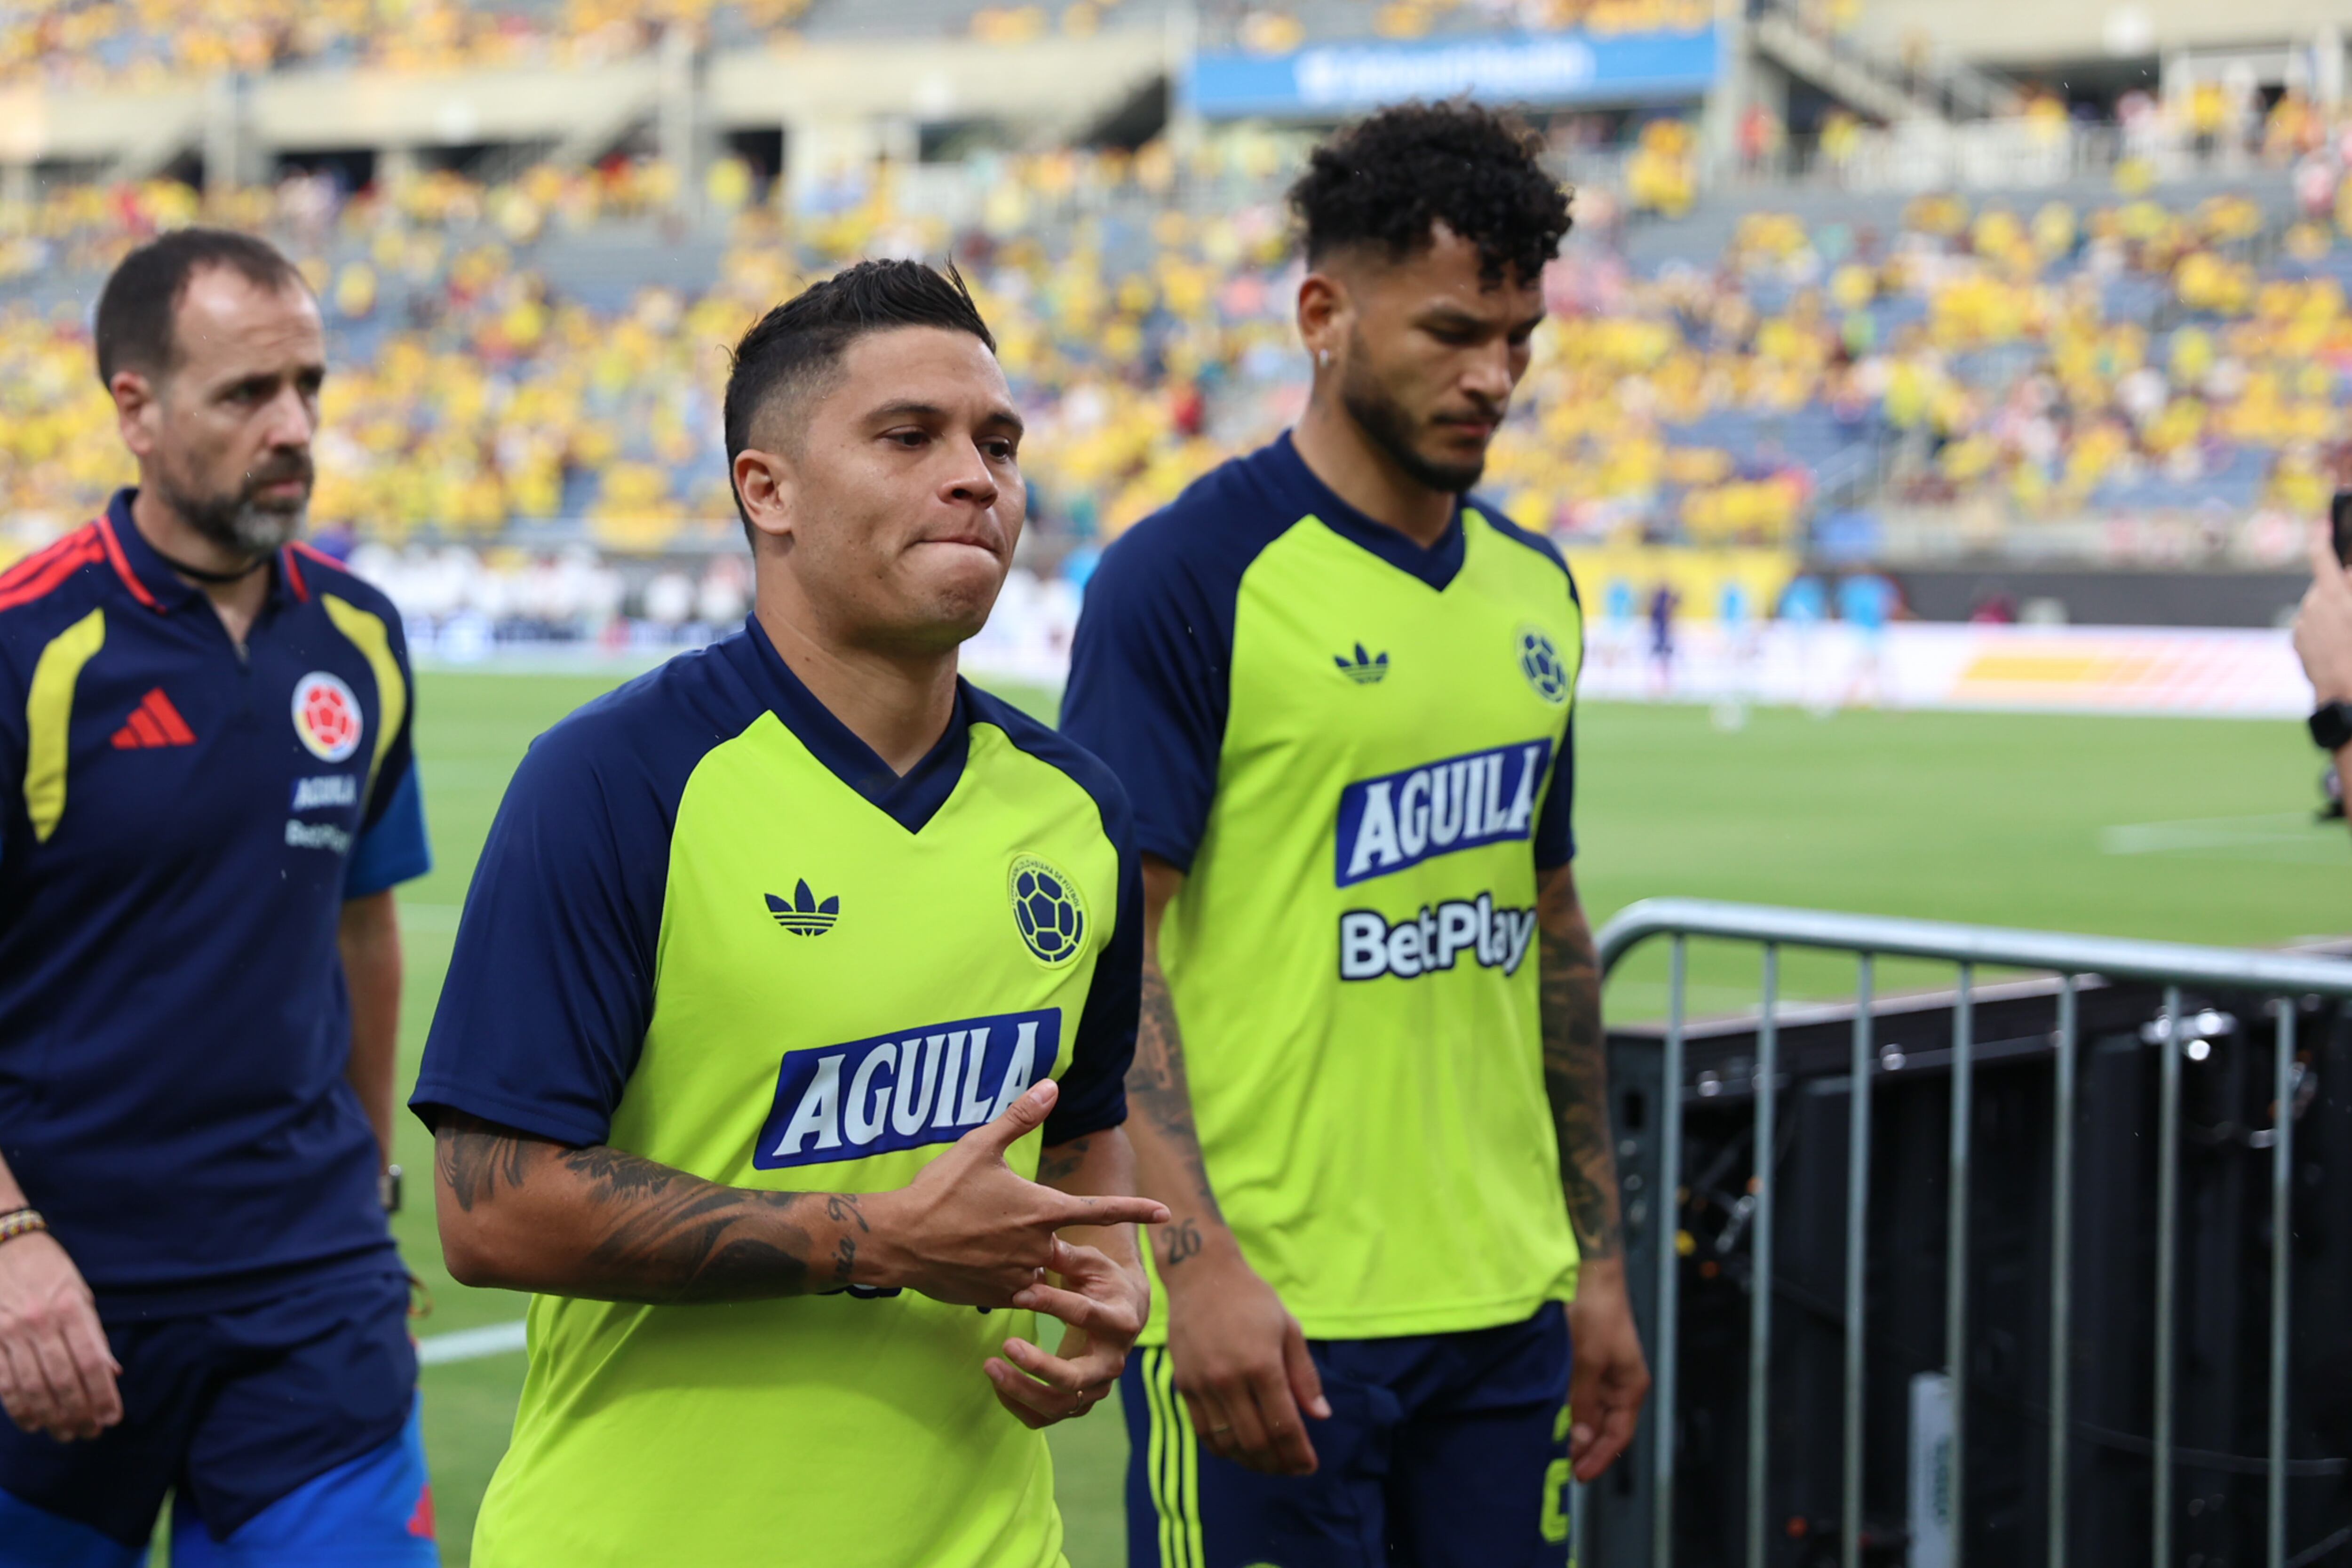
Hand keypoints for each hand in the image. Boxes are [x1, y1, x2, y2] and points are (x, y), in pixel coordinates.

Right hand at [0, 1232, 122, 1441]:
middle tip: (89, 1434)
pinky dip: (19, 1408)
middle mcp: (41, 1323)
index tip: (112, 1418)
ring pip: (33, 1387)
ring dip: (52, 1416)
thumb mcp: (79, 1293)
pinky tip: (33, 1423)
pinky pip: (5, 1383)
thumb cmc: (47, 1269)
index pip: (93, 1362)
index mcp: (71, 1309)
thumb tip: (112, 1372)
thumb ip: (94, 1334)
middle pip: (64, 1380)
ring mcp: (11, 1333)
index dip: (103, 1394)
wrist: (1, 1245)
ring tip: (65, 1433)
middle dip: (79, 1413)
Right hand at [869, 1081, 1168, 1307]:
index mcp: (1041, 1210)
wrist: (899, 1240)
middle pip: (1065, 1247)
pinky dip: (1005, 1277)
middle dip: (1051, 1240)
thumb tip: (1052, 1086)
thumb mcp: (980, 1146)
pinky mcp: (997, 1298)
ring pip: (1039, 1270)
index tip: (1166, 1213)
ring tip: (986, 1242)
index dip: (1135, 1210)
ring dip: (1026, 1259)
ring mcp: (1018, 1277)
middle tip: (1014, 1228)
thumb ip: (1020, 1118)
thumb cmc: (940, 1191)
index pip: (1100, 1210)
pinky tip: (976, 1260)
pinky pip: (1015, 1290)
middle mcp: (1038, 1248)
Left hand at [985, 1237, 1150, 1428]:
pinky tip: (998, 1382)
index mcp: (1120, 1320)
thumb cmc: (1103, 1280)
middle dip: (1039, 1366)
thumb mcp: (1092, 1263)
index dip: (1052, 1303)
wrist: (1125, 1311)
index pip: (1086, 1315)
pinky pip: (1046, 1417)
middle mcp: (1113, 1361)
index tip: (1019, 1293)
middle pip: (1076, 1378)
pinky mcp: (1079, 1402)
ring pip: (1059, 1405)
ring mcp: (1097, 1387)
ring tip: (989, 1366)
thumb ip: (1068, 1257)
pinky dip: (1019, 1405)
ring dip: (1022, 1390)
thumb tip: (1042, 1244)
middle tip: (1006, 1345)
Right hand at [1162, 1242, 1329, 1474]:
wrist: (1201, 1275)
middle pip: (1256, 1442)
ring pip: (1228, 1443)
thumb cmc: (1253, 1299)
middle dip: (1278, 1464)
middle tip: (1292, 1468)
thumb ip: (1305, 1375)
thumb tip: (1321, 1416)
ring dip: (1251, 1462)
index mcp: (1262, 1364)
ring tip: (1269, 1464)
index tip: (1310, 1466)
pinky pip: (1203, 1431)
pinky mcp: (1184, 1385)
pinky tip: (1239, 1450)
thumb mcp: (1289, 1329)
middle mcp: (1230, 1378)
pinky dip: (1223, 1449)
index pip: (1284, 1425)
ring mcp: (1203, 1384)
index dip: (1298, 1453)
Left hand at [1566, 1257, 1648, 1481]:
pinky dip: (1563, 1408)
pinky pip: (1574, 1394)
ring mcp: (1600, 1374)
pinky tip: (1546, 1415)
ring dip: (1571, 1429)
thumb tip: (1580, 1439)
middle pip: (1601, 1428)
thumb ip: (1583, 1400)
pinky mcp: (1582, 1362)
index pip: (1618, 1435)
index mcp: (1630, 1387)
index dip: (1599, 1458)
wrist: (1588, 1272)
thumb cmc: (1597, 1311)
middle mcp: (1617, 1384)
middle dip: (1582, 1447)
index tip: (1577, 1475)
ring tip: (1549, 1445)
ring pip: (1586, 1412)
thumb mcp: (1588, 1359)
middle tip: (1557, 1465)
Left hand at [2294, 522, 2351, 704]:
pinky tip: (2337, 643)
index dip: (2322, 537)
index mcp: (2335, 596)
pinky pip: (2312, 625)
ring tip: (2348, 633)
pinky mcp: (2298, 639)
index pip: (2323, 557)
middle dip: (2339, 589)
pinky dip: (2323, 628)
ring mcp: (2303, 622)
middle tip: (2350, 607)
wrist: (2344, 691)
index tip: (2322, 522)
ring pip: (2318, 606)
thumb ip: (2350, 586)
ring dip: (2332, 611)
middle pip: (2325, 585)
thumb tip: (2347, 571)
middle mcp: (2314, 605)